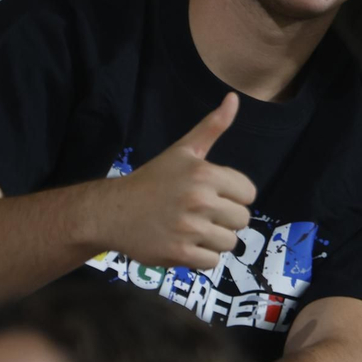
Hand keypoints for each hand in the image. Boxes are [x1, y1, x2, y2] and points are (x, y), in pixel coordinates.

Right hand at [105, 93, 256, 269]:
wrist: (112, 211)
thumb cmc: (153, 180)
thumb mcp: (183, 150)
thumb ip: (212, 127)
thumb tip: (234, 98)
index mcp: (205, 173)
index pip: (249, 194)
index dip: (233, 196)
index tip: (212, 194)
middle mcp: (199, 200)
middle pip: (242, 220)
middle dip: (225, 219)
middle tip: (200, 213)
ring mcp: (189, 229)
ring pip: (230, 243)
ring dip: (214, 240)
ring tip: (191, 229)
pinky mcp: (179, 254)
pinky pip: (212, 263)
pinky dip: (201, 257)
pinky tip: (184, 244)